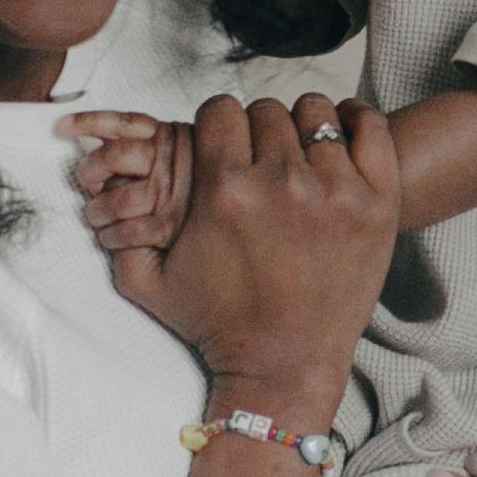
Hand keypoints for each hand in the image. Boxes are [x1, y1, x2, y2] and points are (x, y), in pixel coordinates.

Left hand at [62, 110, 192, 255]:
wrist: (230, 220)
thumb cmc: (197, 187)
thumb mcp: (176, 153)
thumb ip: (135, 143)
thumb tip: (88, 140)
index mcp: (170, 138)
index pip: (124, 123)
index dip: (90, 121)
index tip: (64, 126)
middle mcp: (169, 162)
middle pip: (114, 156)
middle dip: (91, 168)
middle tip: (85, 178)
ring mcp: (169, 194)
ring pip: (114, 198)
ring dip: (96, 211)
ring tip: (95, 215)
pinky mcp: (169, 225)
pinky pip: (125, 231)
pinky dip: (111, 237)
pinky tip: (110, 236)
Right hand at [108, 92, 394, 422]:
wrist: (283, 366)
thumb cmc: (220, 325)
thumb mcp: (150, 283)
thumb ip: (120, 232)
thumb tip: (99, 187)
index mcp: (224, 191)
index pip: (220, 110)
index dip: (216, 124)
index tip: (224, 145)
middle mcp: (280, 182)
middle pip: (266, 110)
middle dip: (256, 130)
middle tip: (259, 160)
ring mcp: (336, 190)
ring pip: (315, 113)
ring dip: (302, 127)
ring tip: (300, 154)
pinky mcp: (377, 203)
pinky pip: (371, 129)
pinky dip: (357, 122)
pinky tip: (342, 137)